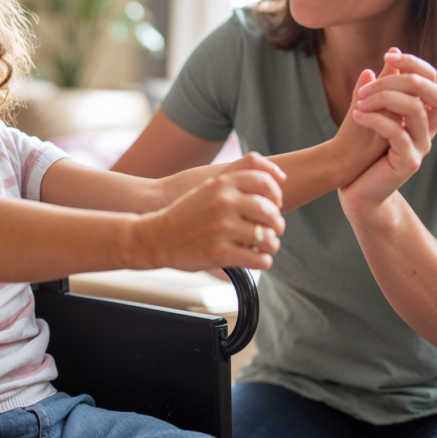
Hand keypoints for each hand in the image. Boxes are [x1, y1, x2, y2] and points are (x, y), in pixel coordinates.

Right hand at [137, 153, 285, 270]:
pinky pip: (259, 259)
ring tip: (263, 247)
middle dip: (277, 225)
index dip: (276, 197)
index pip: (266, 183)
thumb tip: (281, 176)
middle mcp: (223, 203)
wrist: (155, 237)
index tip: (273, 207)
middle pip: (271, 212)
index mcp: (222, 184)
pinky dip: (262, 261)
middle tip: (272, 231)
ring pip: (268, 238)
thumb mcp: (209, 186)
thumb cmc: (186, 213)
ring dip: (271, 245)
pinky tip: (254, 258)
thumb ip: (240, 177)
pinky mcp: (220, 253)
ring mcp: (222, 228)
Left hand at [340, 51, 436, 214]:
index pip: (434, 81)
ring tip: (359, 103)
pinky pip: (398, 135)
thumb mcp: (374, 110)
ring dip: (384, 99)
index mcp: (422, 116)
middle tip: (368, 86)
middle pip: (435, 93)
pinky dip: (377, 120)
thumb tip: (391, 54)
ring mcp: (420, 148)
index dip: (416, 64)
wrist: (356, 187)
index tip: (389, 55)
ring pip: (415, 110)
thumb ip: (384, 85)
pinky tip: (357, 116)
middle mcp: (427, 131)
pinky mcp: (407, 164)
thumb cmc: (364, 149)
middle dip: (402, 79)